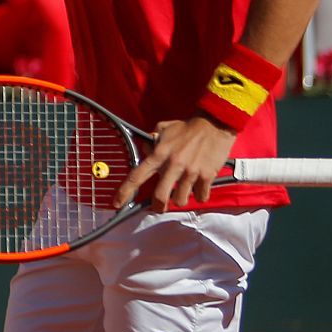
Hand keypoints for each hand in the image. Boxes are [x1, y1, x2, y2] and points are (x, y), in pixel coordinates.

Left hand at [113, 115, 236, 210]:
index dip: (125, 191)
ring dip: (180, 199)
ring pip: (181, 200)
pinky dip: (199, 195)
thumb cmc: (188, 127)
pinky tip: (199, 187)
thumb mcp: (164, 129)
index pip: (137, 175)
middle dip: (158, 206)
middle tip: (160, 207)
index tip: (117, 203)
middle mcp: (173, 164)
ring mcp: (190, 172)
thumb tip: (146, 151)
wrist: (215, 124)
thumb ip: (152, 141)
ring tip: (183, 191)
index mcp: (159, 154)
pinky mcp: (207, 176)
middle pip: (160, 196)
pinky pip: (200, 196)